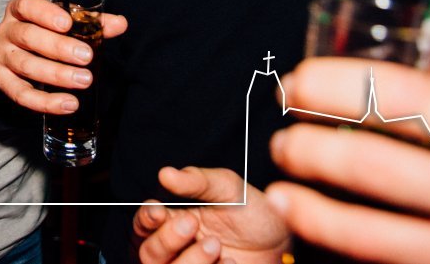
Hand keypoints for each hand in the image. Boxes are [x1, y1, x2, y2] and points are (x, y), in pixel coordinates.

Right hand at [0, 0, 126, 112]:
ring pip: (26, 65)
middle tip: (86, 56)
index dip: (45, 14)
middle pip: (28, 37)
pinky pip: (20, 94)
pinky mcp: (3, 80)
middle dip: (58, 47)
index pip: (27, 6)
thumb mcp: (67, 22)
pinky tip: (68, 104)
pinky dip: (44, 102)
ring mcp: (2, 56)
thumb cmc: (48, 32)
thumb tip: (121, 24)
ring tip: (84, 80)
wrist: (25, 51)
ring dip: (56, 75)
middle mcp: (7, 31)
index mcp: (20, 10)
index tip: (67, 23)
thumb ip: (92, 22)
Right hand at [132, 167, 289, 263]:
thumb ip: (196, 181)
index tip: (159, 210)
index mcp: (173, 220)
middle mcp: (176, 248)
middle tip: (192, 224)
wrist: (285, 243)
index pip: (144, 223)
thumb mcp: (228, 188)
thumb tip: (166, 174)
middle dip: (167, 240)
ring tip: (216, 245)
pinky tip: (231, 263)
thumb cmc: (253, 212)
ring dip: (190, 260)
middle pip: (148, 253)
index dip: (146, 218)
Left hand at [266, 57, 429, 263]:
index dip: (336, 87)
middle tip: (283, 135)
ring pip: (372, 235)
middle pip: (374, 168)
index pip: (402, 100)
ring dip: (312, 209)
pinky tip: (313, 228)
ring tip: (282, 187)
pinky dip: (342, 247)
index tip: (298, 82)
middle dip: (310, 149)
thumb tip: (392, 60)